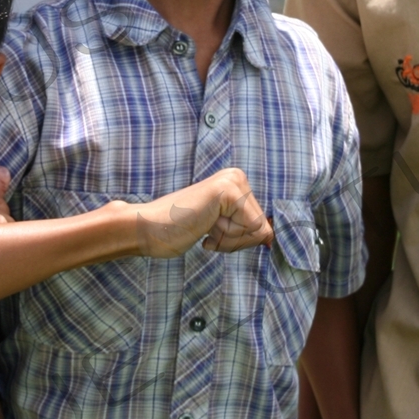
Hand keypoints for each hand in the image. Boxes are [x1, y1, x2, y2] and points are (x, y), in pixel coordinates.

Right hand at [129, 168, 272, 258]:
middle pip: (262, 228)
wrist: (147, 228)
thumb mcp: (221, 230)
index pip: (262, 227)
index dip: (237, 240)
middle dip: (235, 241)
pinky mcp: (228, 190)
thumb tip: (272, 237)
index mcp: (237, 183)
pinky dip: (225, 238)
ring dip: (228, 240)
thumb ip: (246, 230)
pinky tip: (203, 227)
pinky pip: (249, 228)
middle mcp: (238, 176)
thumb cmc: (178, 230)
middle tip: (205, 230)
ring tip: (202, 227)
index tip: (210, 231)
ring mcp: (233, 181)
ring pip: (257, 231)